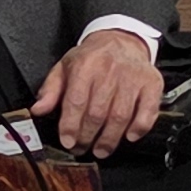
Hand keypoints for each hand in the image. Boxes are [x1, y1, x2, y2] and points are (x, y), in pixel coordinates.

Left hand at [34, 29, 165, 160]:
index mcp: (84, 67)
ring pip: (121, 115)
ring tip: (101, 150)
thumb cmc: (90, 58)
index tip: (67, 141)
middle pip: (98, 112)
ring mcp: (133, 78)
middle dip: (88, 136)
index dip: (71, 125)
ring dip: (110, 138)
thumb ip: (51, 90)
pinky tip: (130, 137)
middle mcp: (109, 72)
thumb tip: (38, 110)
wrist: (120, 40)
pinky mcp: (152, 84)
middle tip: (82, 149)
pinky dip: (139, 127)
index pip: (76, 101)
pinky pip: (148, 111)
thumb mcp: (64, 67)